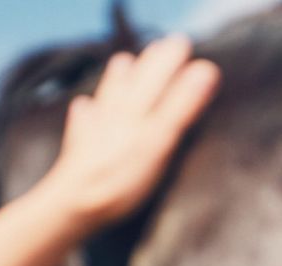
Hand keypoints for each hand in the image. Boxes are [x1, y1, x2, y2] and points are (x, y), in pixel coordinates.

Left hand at [38, 35, 219, 230]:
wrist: (75, 205)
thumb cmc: (122, 177)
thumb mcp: (160, 141)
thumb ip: (182, 105)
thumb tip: (206, 70)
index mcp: (136, 108)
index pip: (158, 75)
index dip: (173, 59)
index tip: (185, 45)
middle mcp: (114, 112)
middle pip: (132, 80)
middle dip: (147, 64)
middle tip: (160, 48)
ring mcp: (94, 128)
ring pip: (106, 94)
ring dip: (116, 78)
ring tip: (122, 63)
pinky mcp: (79, 148)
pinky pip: (82, 121)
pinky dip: (85, 111)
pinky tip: (83, 107)